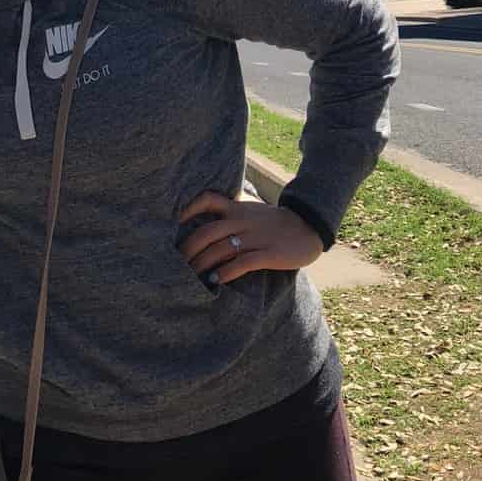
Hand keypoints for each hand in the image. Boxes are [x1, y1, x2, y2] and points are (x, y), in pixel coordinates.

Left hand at [179, 191, 322, 284]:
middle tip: (176, 264)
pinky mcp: (269, 253)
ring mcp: (255, 237)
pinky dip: (226, 272)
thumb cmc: (274, 222)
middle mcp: (242, 220)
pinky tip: (215, 281)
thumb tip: (205, 230)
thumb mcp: (251, 211)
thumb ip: (231, 215)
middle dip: (188, 249)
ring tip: (190, 277)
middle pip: (207, 232)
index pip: (208, 199)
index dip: (188, 208)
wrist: (308, 227)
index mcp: (237, 208)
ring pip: (221, 249)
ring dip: (202, 264)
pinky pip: (242, 263)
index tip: (172, 223)